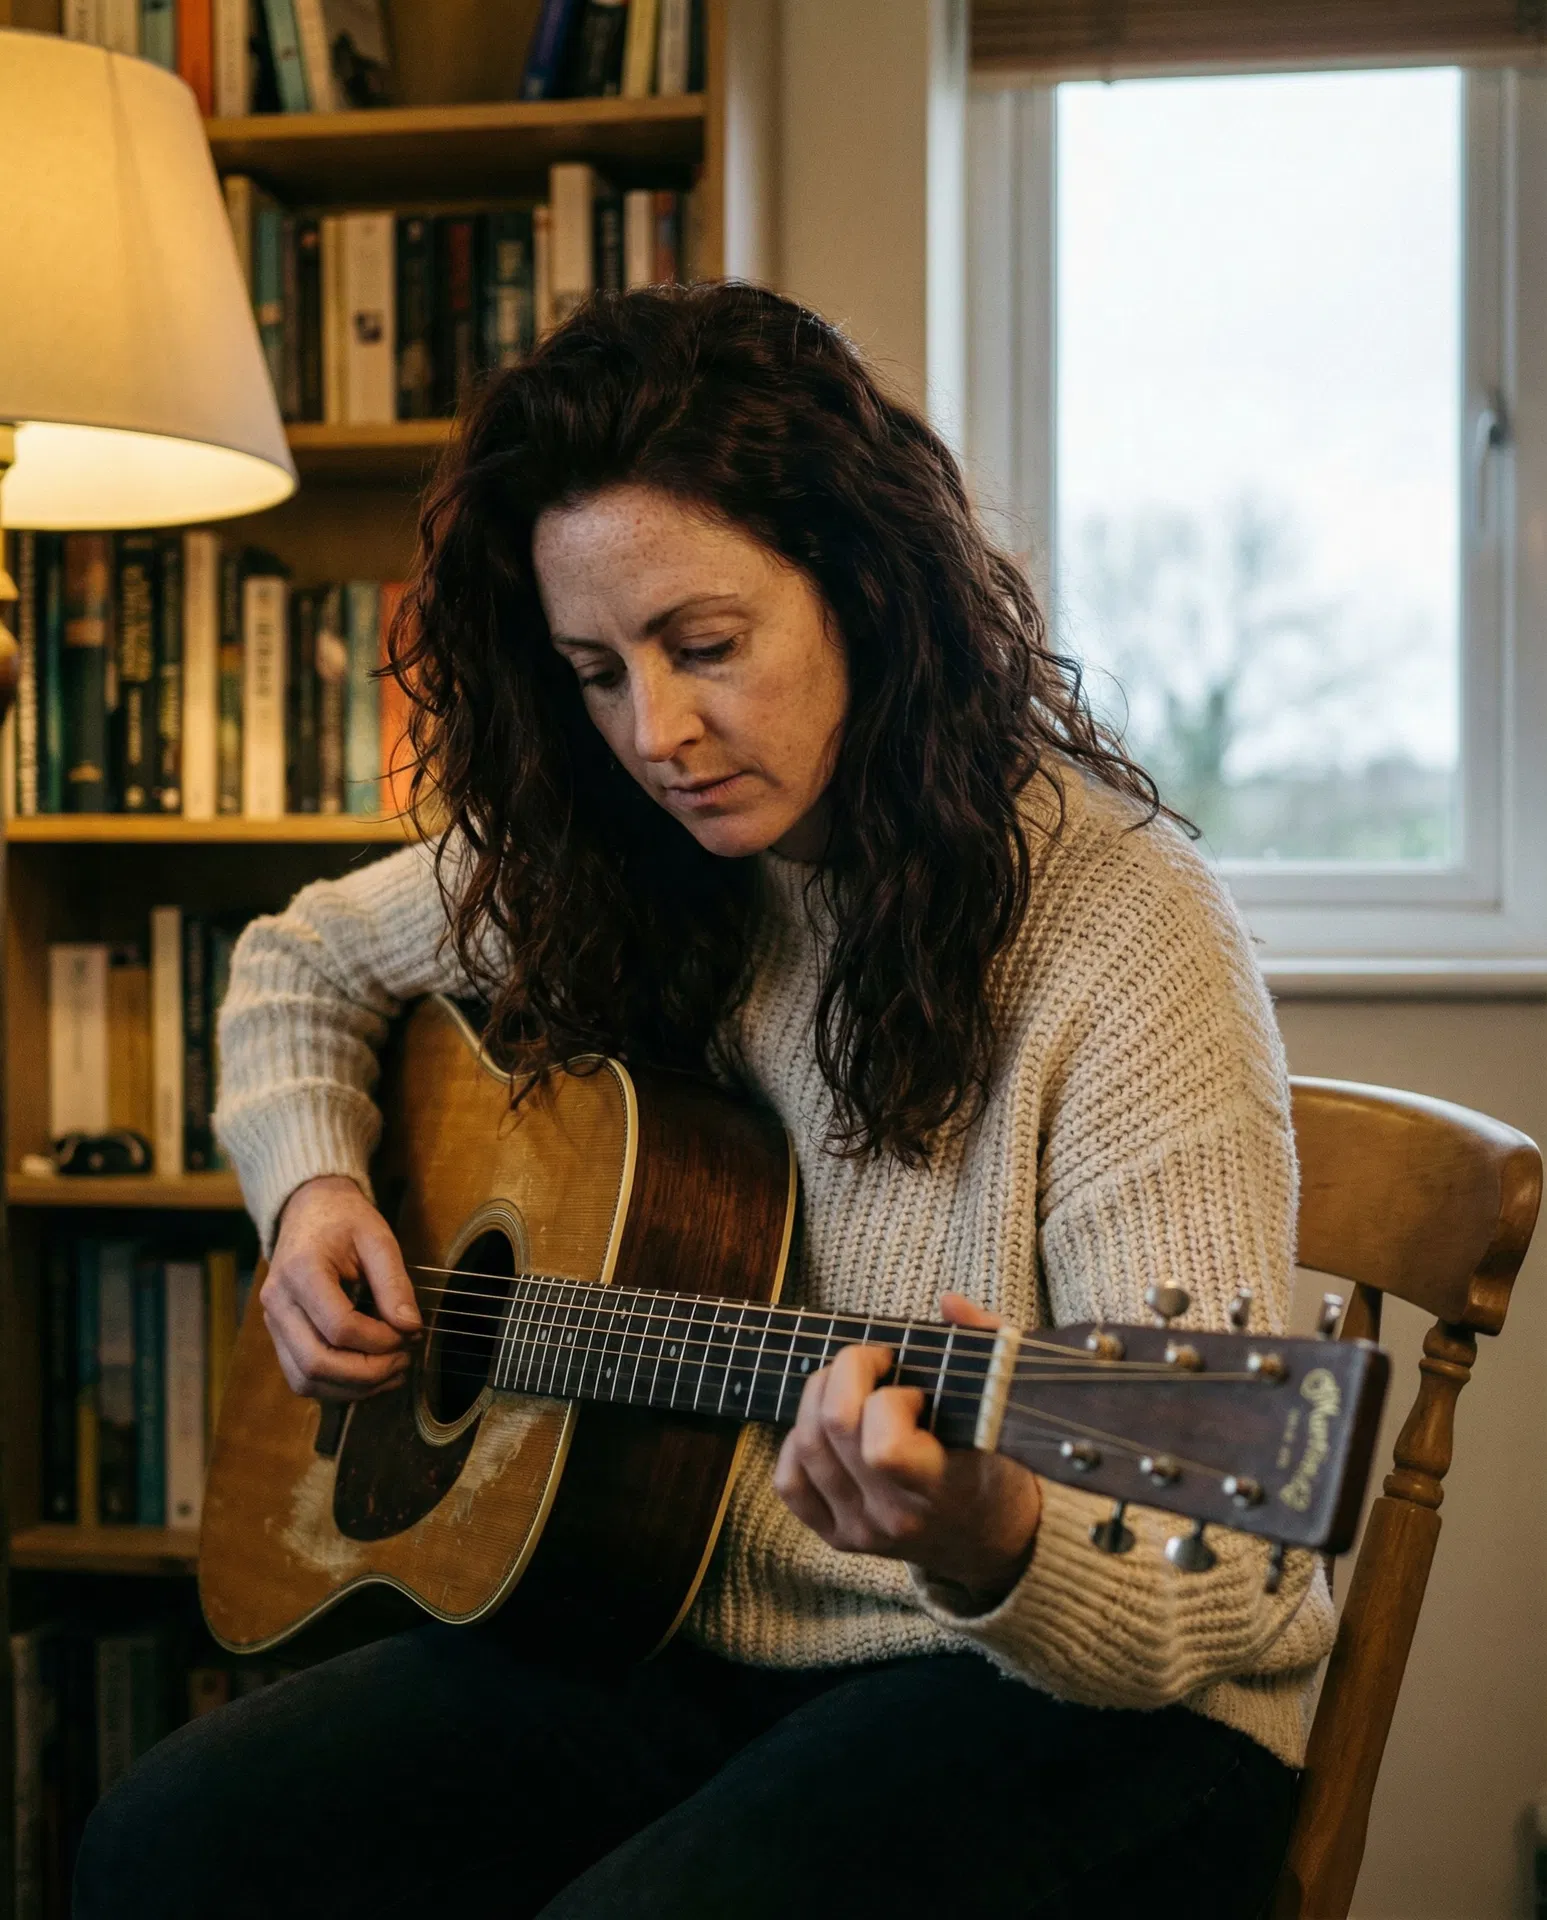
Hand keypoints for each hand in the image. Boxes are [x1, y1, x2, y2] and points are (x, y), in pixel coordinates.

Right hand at [261, 1175, 422, 1401]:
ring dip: (353, 1388)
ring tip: (392, 1372)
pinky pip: (302, 1378)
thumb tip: (410, 1327)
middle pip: (317, 1363)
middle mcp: (277, 1302)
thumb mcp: (377, 1238)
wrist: (308, 1210)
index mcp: (300, 1270)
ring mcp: (272, 1323)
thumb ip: (394, 1282)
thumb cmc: (345, 1221)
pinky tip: (370, 1376)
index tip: (409, 1332)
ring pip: (306, 1380)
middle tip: (404, 1360)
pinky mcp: (279, 1337)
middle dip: (368, 1373)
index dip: (380, 1340)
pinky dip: (337, 1388)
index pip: (339, 1326)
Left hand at [773, 1292, 1042, 1609]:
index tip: (913, 1389)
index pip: (883, 1449)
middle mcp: (894, 1516)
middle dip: (847, 1373)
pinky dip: (797, 1443)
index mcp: (940, 1487)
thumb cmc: (993, 1460)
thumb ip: (986, 1344)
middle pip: (834, 1430)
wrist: (987, 1536)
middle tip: (875, 1364)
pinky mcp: (837, 1536)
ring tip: (850, 1386)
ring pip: (806, 1446)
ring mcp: (861, 1531)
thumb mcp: (1002, 1403)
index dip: (888, 1401)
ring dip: (818, 1396)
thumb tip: (949, 1304)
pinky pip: (789, 1482)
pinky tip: (828, 1429)